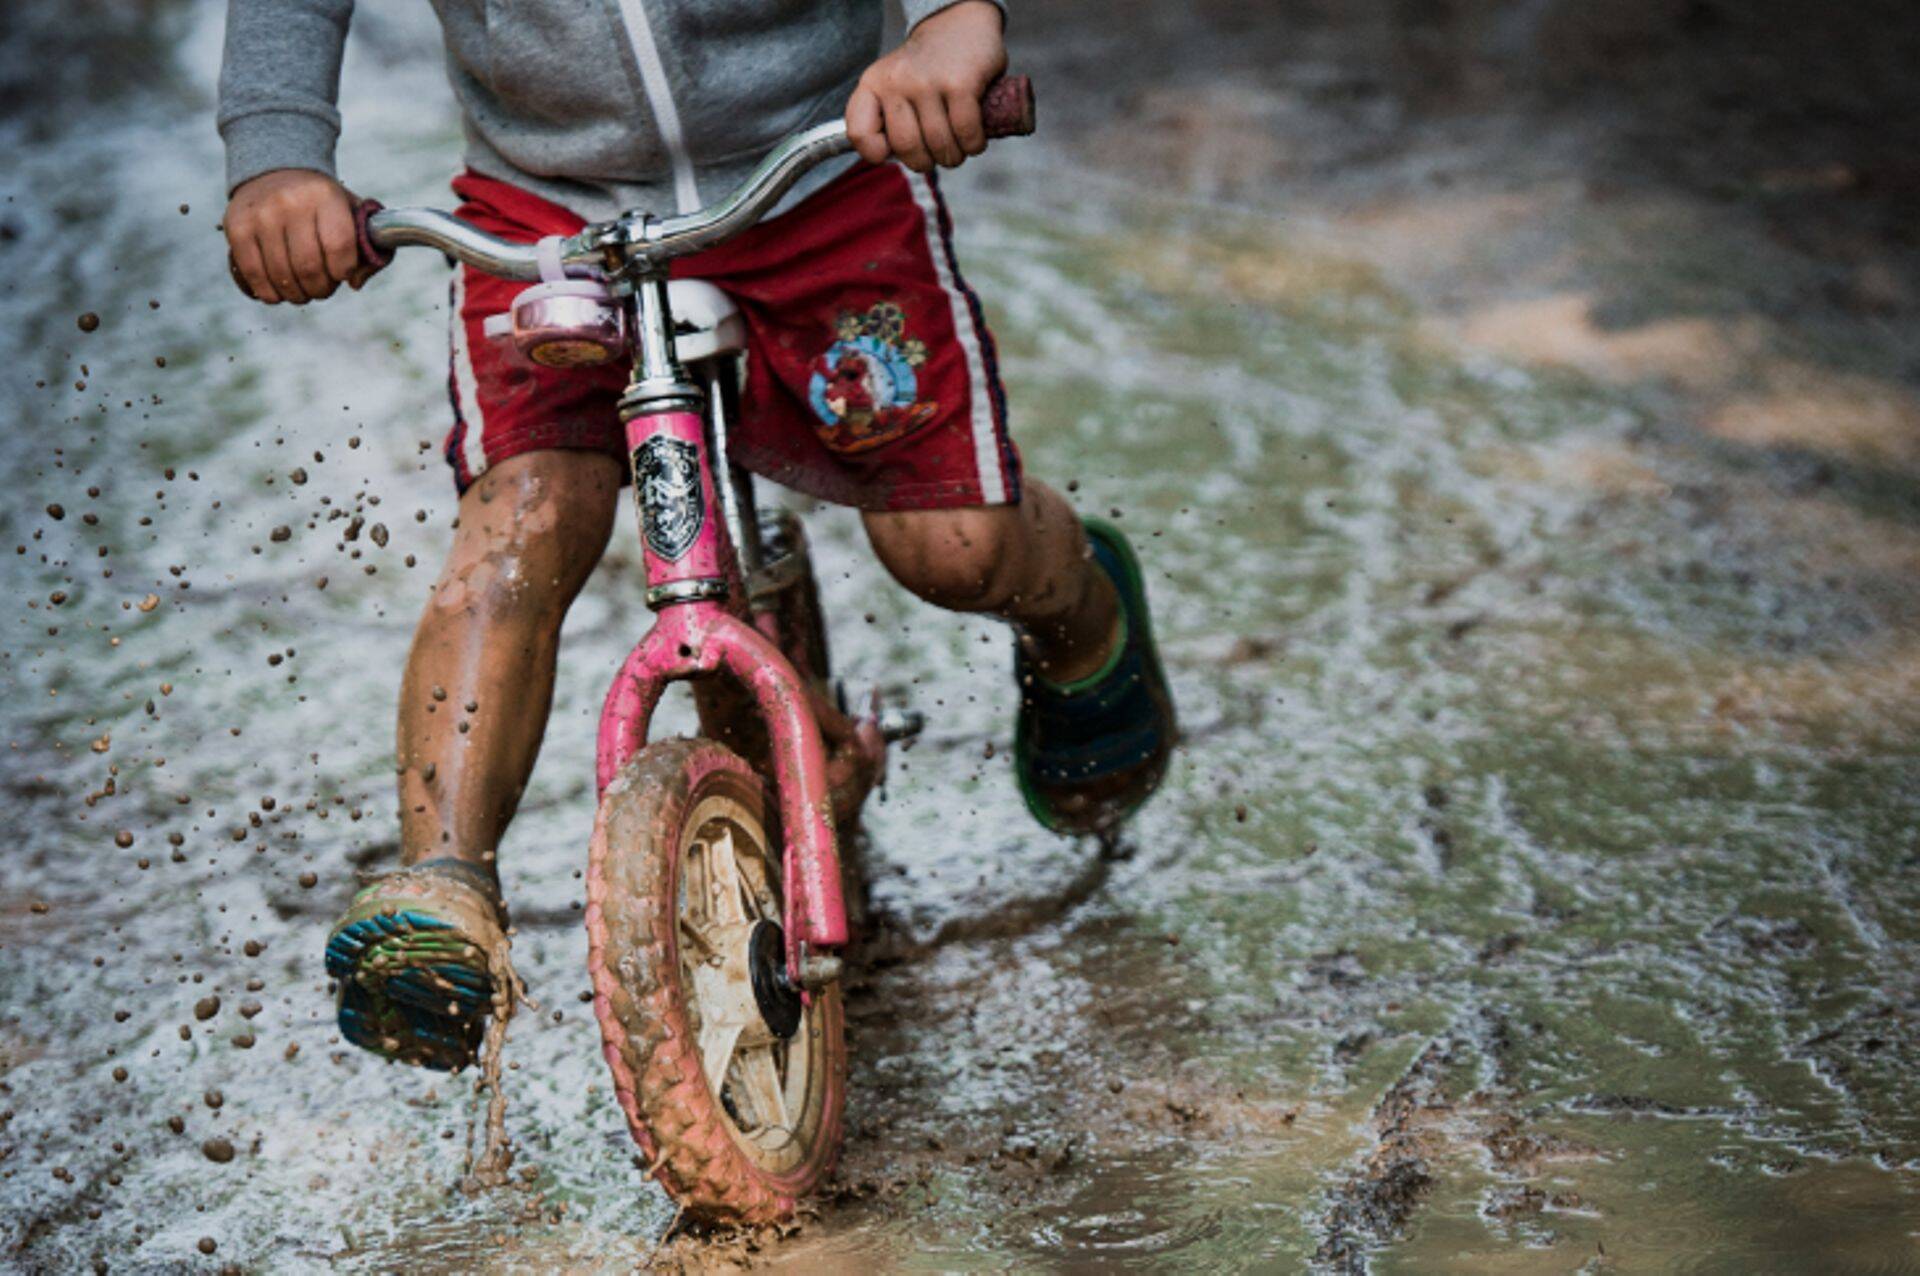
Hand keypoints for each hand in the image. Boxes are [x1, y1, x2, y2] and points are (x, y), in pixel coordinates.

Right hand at [224, 169, 364, 304]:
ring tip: (303, 290)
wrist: (275, 170)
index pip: (339, 247)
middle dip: (321, 288)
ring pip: (282, 275)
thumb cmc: (322, 203)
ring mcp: (260, 215)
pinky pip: (253, 274)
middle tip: (322, 287)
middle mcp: (290, 203)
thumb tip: (354, 282)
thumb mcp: (353, 212)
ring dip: (298, 294)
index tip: (342, 273)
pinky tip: (279, 292)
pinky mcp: (236, 227)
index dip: (344, 271)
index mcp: (325, 197)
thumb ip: (370, 248)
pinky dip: (270, 293)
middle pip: (310, 267)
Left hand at [846, 0, 1006, 172]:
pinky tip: (974, 139)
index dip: (876, 154)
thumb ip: (884, 117)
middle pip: (907, 147)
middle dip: (925, 162)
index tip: (894, 152)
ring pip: (939, 145)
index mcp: (873, 84)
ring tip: (957, 148)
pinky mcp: (960, 84)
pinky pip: (966, 134)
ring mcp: (928, 82)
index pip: (859, 133)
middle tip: (937, 155)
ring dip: (953, 156)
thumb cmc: (926, 66)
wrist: (958, 23)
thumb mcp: (892, 83)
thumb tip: (888, 158)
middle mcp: (897, 81)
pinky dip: (973, 145)